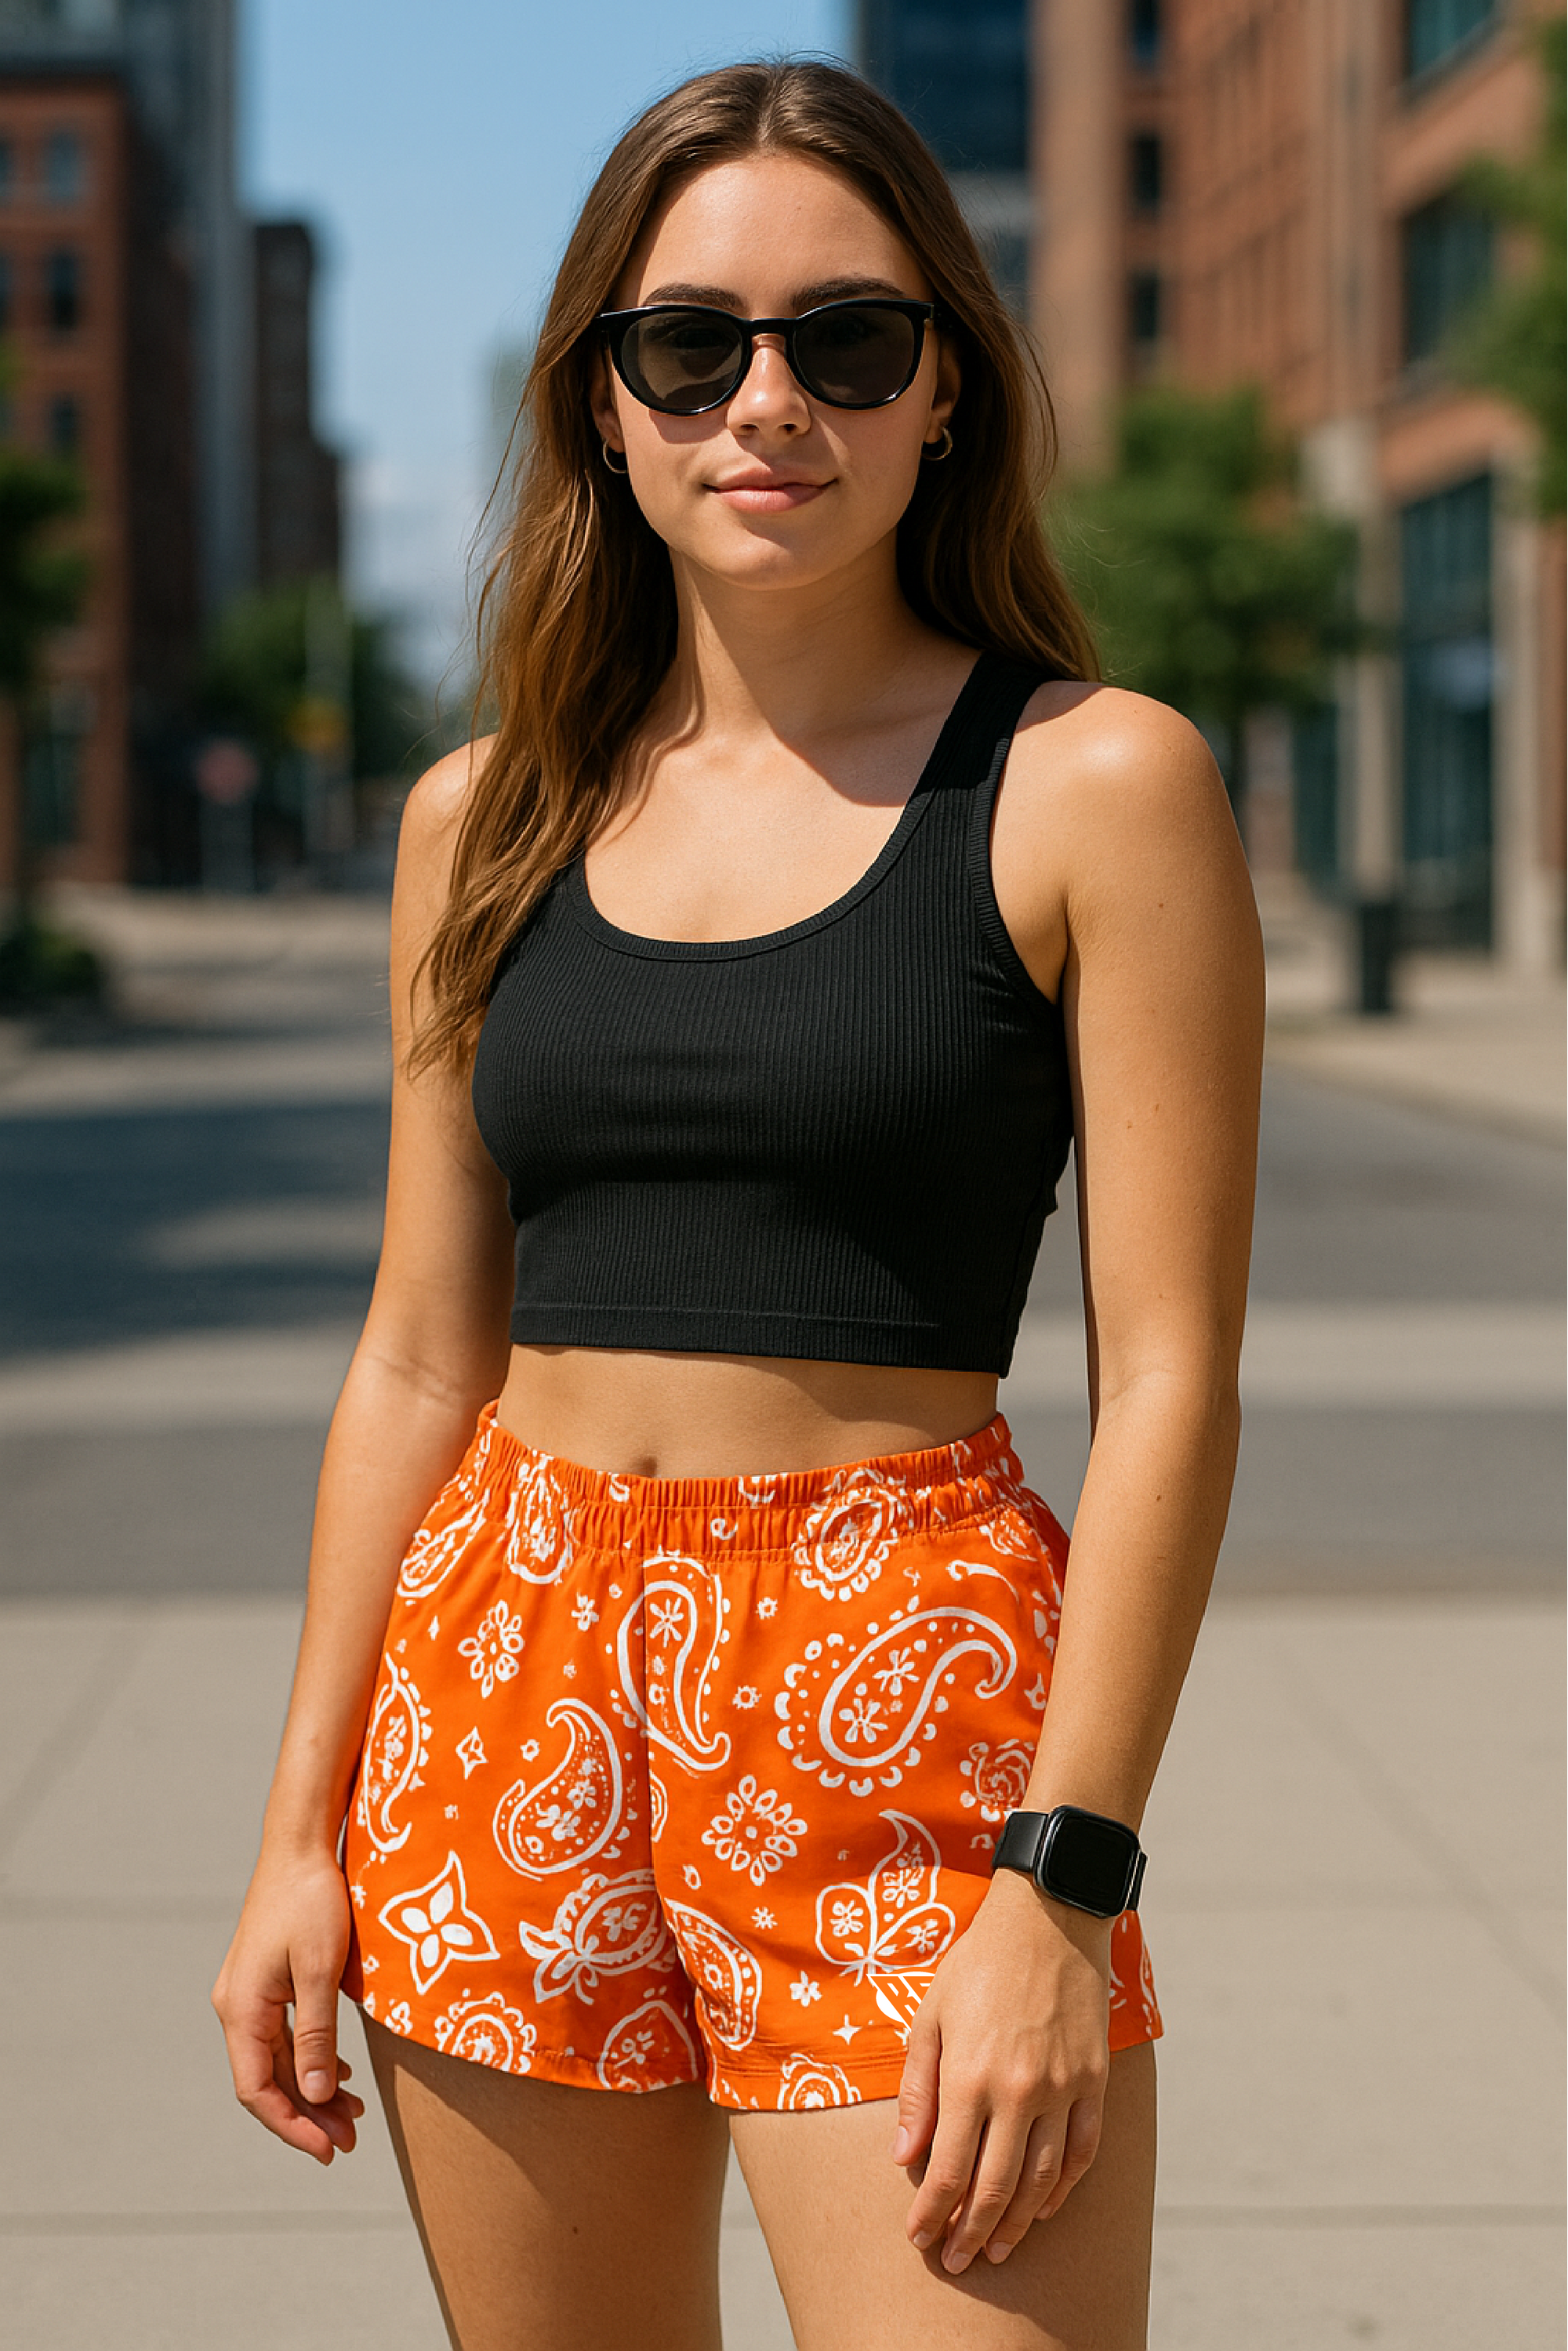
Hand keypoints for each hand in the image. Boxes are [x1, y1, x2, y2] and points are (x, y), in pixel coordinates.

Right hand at [211, 1847, 364, 2163]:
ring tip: (355, 2114)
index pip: (257, 2090)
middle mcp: (237, 2008)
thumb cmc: (312, 1901)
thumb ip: (316, 2034)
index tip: (329, 2151)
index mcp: (241, 2009)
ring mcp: (250, 1995)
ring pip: (278, 2060)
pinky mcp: (266, 1981)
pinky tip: (339, 2074)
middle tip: (353, 2141)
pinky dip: (311, 2060)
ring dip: (312, 2090)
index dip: (292, 2126)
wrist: (300, 1845)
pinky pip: (284, 2037)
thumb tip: (314, 2096)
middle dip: (309, 2115)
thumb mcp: (319, 1970)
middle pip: (269, 2080)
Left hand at [890, 1870, 1112, 2272]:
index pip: (948, 2169)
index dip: (933, 2213)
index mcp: (969, 2075)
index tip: (919, 2237)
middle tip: (956, 2261)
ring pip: (1042, 2179)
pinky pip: (1084, 2151)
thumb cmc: (979, 1964)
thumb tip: (903, 2156)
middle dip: (971, 2233)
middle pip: (994, 2186)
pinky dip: (1064, 2188)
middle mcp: (1018, 2091)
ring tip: (998, 2248)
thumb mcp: (931, 2016)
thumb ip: (919, 2091)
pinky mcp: (1094, 2080)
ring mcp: (1062, 2088)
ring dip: (1017, 2222)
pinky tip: (1045, 2207)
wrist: (1048, 1917)